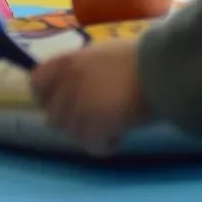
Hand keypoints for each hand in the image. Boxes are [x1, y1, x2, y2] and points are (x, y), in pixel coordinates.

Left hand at [30, 40, 151, 155]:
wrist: (164, 70)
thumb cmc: (141, 60)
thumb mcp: (102, 55)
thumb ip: (80, 71)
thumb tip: (68, 93)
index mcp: (69, 61)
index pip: (36, 82)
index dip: (46, 98)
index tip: (62, 106)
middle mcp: (69, 81)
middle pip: (54, 116)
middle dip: (73, 123)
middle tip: (95, 122)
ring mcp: (81, 104)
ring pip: (72, 134)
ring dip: (90, 135)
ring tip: (112, 128)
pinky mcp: (96, 124)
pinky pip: (92, 146)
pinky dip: (105, 146)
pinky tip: (119, 138)